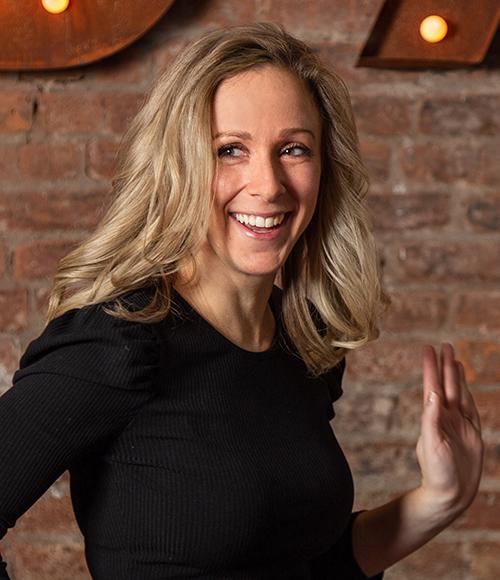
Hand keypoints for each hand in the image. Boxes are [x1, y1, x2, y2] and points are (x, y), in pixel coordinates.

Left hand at [415, 343, 483, 516]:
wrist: (450, 494)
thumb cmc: (436, 471)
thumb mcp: (431, 443)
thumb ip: (431, 418)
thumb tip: (433, 393)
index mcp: (432, 417)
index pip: (432, 386)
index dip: (431, 367)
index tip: (428, 348)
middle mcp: (445, 417)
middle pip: (446, 385)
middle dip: (445, 365)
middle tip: (444, 345)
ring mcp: (458, 424)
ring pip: (459, 393)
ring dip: (456, 376)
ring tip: (454, 358)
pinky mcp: (471, 433)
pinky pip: (470, 407)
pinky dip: (468, 393)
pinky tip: (465, 382)